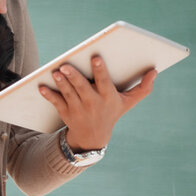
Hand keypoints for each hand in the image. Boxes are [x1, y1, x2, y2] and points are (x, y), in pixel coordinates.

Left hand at [38, 56, 157, 151]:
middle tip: (65, 65)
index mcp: (108, 97)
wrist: (93, 138)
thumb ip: (143, 88)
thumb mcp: (128, 103)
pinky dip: (48, 95)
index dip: (100, 70)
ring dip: (62, 83)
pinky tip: (41, 86)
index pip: (104, 82)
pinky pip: (56, 102)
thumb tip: (155, 71)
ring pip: (68, 94)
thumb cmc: (112, 113)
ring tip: (56, 72)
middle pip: (83, 88)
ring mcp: (78, 109)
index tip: (95, 57)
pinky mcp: (66, 112)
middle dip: (74, 77)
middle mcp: (93, 104)